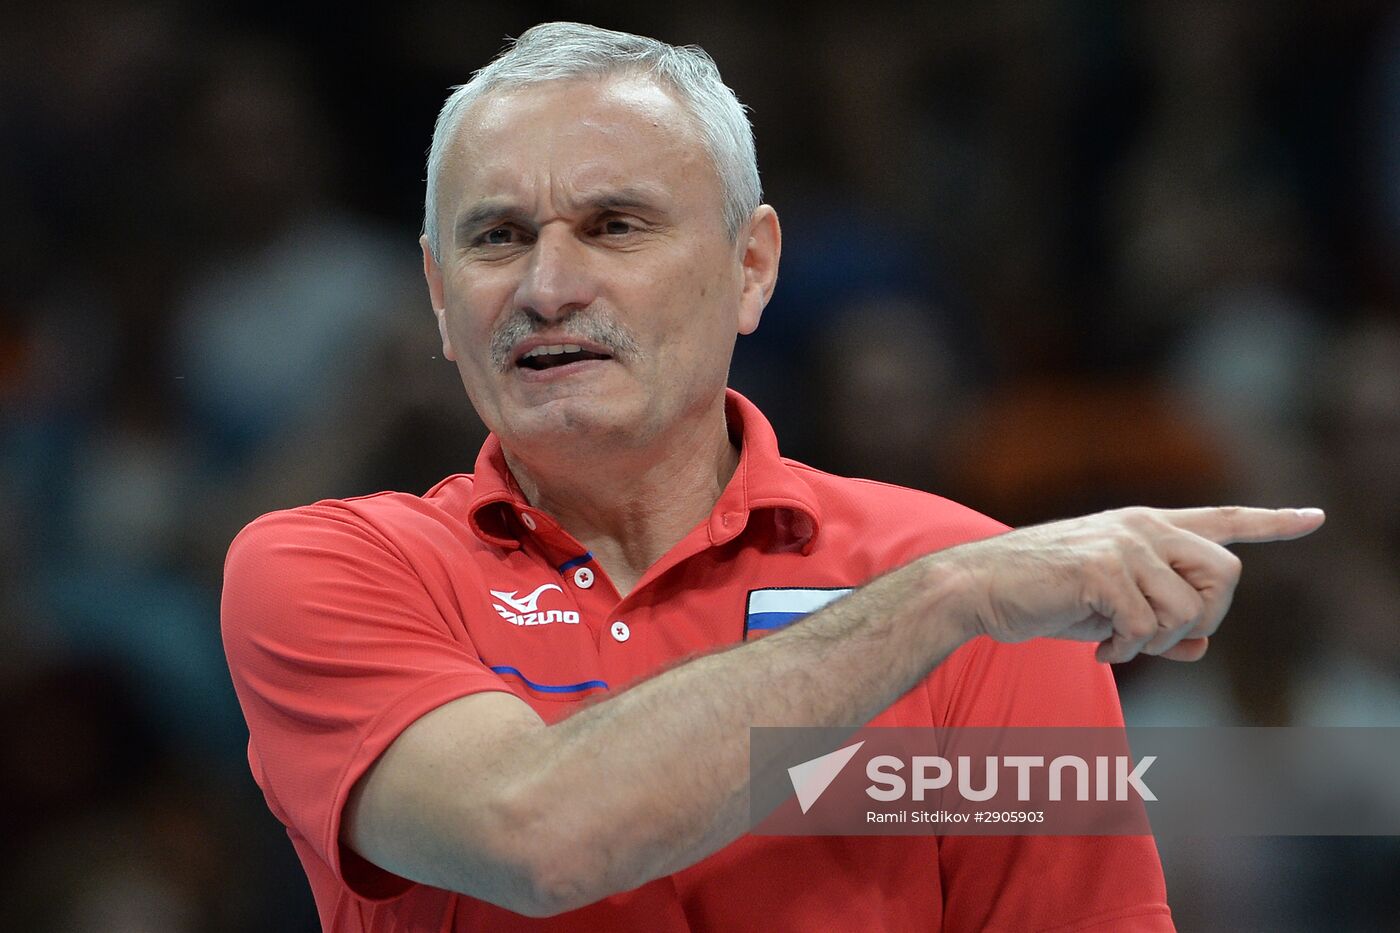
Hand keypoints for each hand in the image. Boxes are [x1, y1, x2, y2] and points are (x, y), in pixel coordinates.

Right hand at [948, 506, 1325, 662]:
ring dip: (1157, 643)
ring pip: (1189, 611)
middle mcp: (1141, 527)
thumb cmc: (1038, 598)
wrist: (977, 590)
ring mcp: (1123, 544)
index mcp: (1144, 527)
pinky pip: (1148, 628)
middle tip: (1158, 638)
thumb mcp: (1106, 611)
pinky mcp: (1102, 568)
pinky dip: (1127, 651)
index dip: (1272, 521)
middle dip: (1205, 618)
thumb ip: (1156, 623)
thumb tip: (1201, 649)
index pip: (1221, 520)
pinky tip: (1097, 649)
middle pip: (1225, 574)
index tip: (1314, 517)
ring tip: (1116, 643)